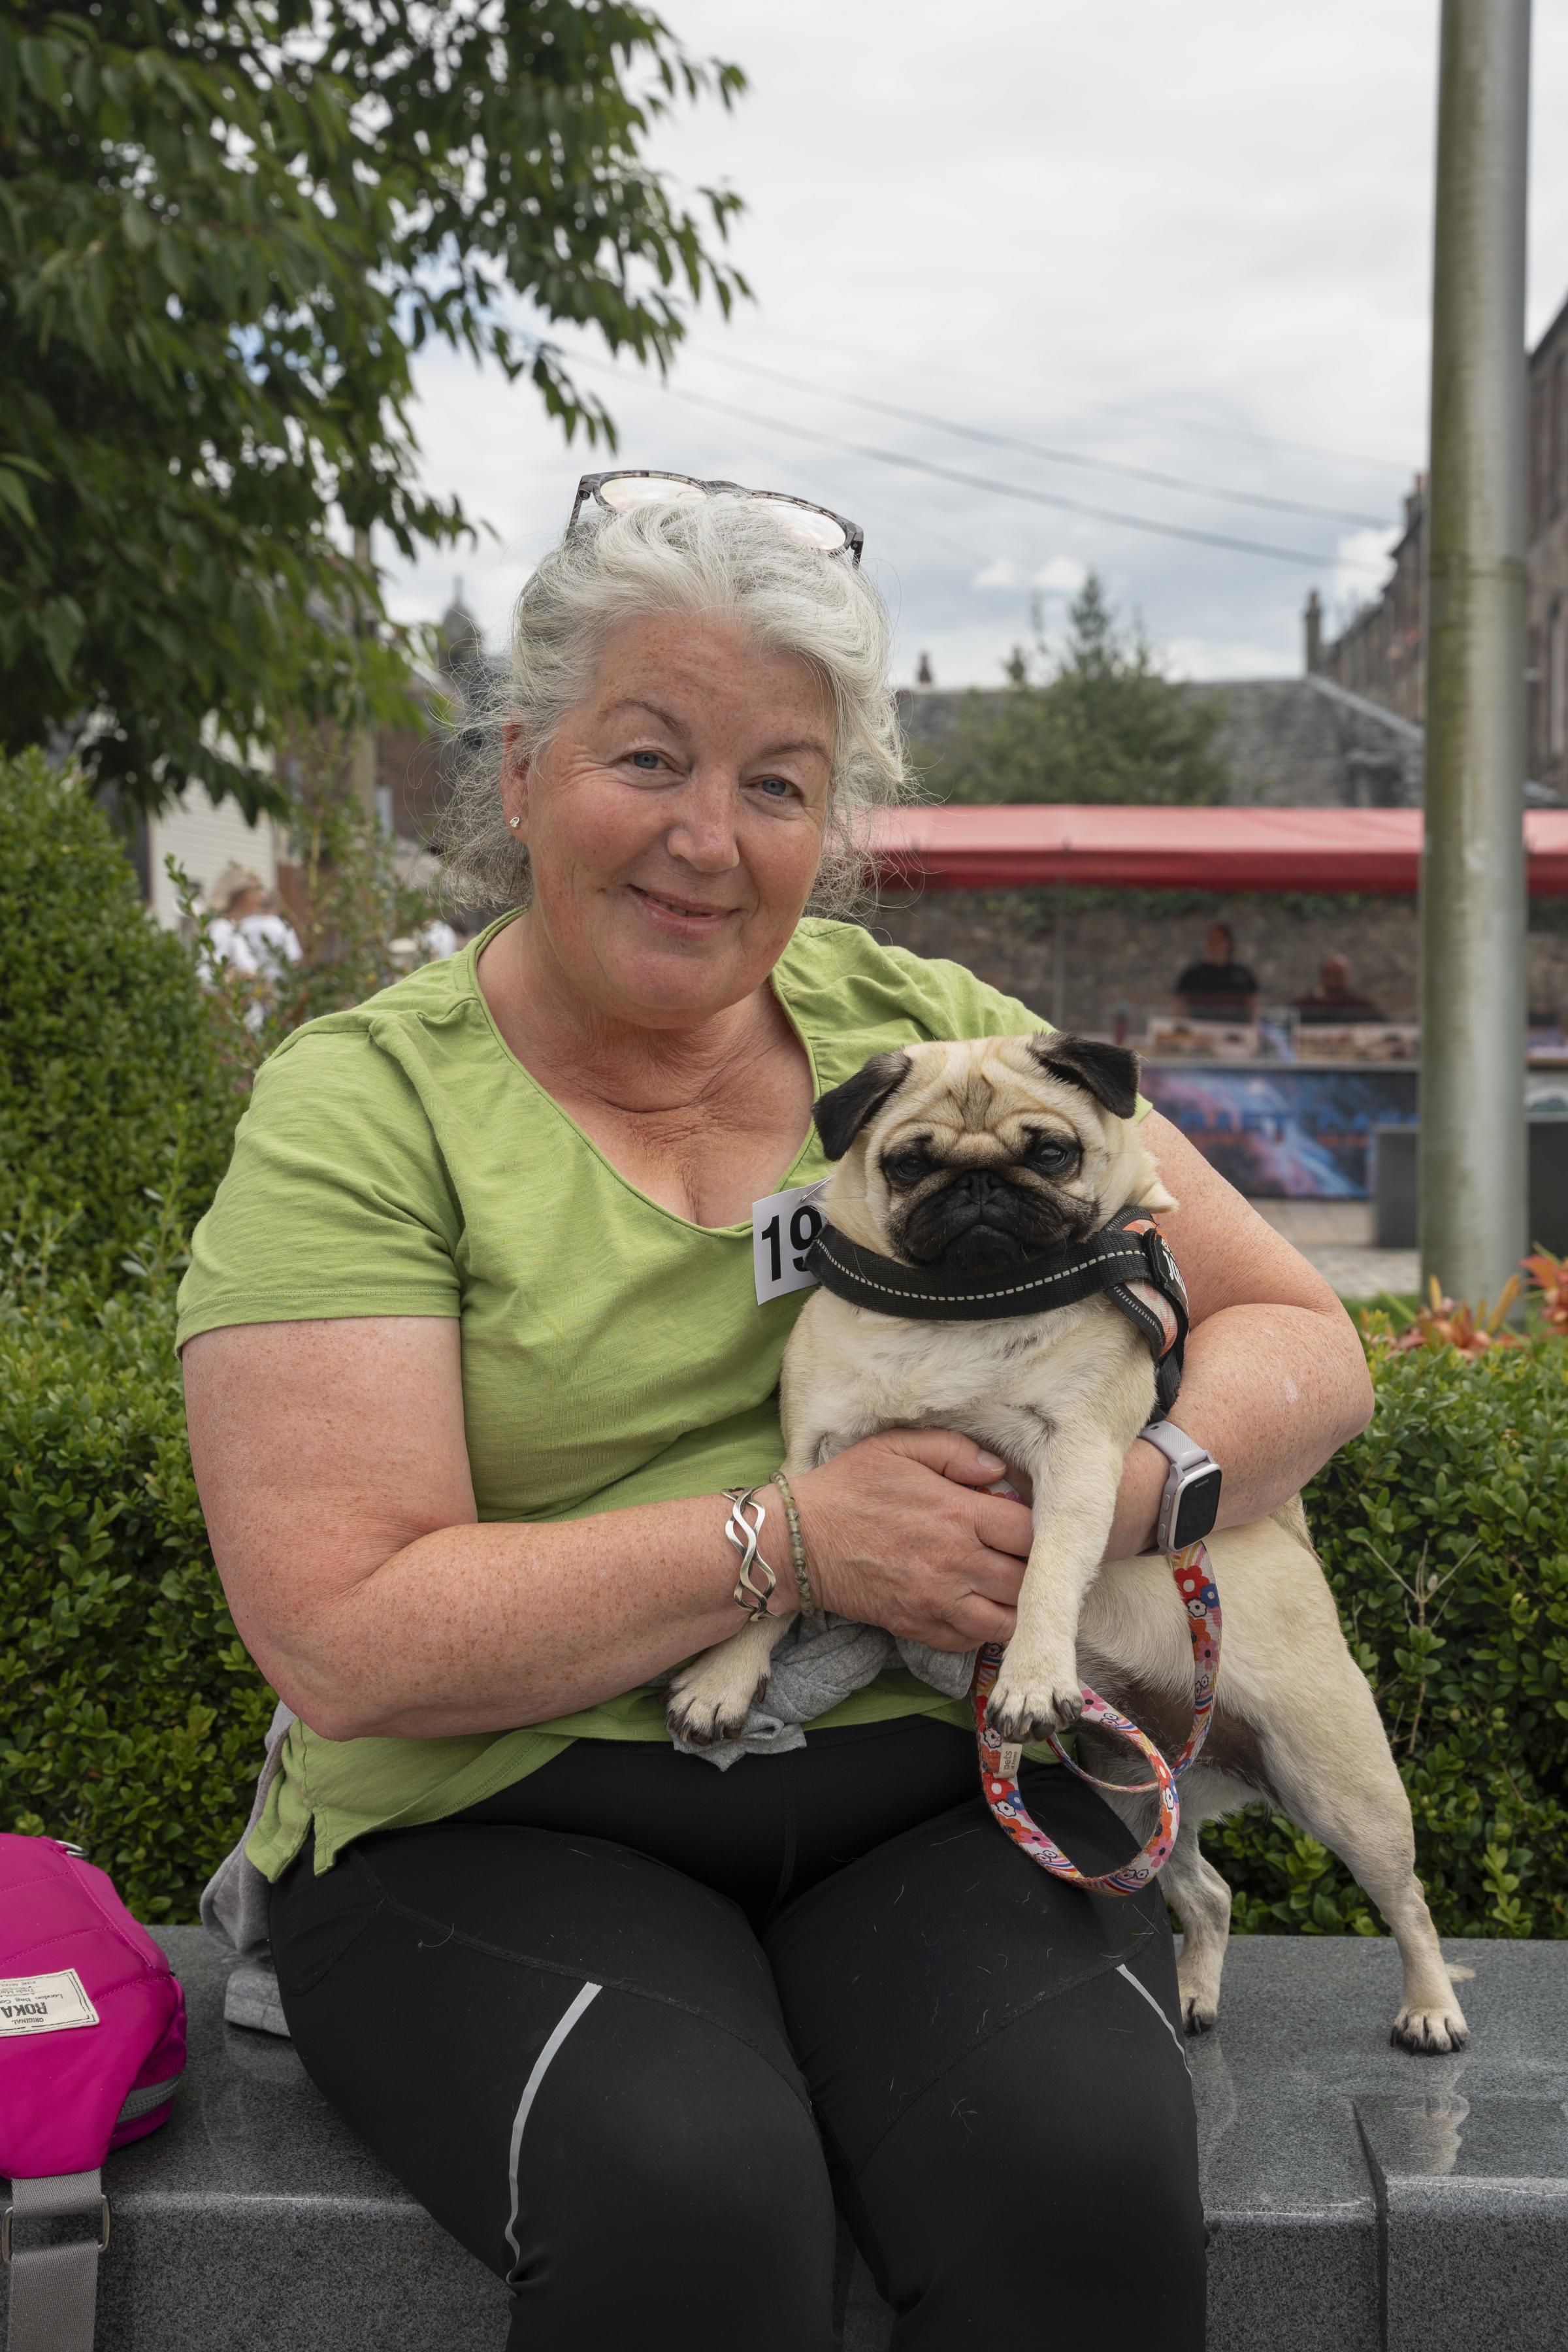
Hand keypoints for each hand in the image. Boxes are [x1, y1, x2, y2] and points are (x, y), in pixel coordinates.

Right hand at [789, 1430, 1033, 1651]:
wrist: (796, 1541)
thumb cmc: (847, 1488)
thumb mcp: (897, 1446)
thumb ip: (955, 1450)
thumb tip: (1000, 1468)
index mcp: (957, 1514)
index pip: (1030, 1533)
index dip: (1040, 1529)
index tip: (1028, 1523)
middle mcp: (956, 1563)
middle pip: (1027, 1581)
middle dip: (1033, 1570)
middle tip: (1023, 1557)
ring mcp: (938, 1601)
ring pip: (1007, 1621)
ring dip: (1015, 1606)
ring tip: (1007, 1586)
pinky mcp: (919, 1627)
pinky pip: (971, 1642)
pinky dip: (983, 1630)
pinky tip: (976, 1606)